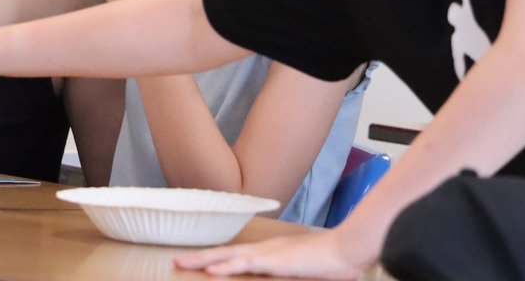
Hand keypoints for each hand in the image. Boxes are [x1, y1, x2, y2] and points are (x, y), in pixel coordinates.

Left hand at [174, 228, 371, 278]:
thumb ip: (285, 274)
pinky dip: (228, 267)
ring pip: (229, 257)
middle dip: (199, 257)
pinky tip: (212, 270)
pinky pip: (247, 265)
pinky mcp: (276, 261)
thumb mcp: (300, 272)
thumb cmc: (330, 263)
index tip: (195, 262)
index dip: (214, 257)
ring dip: (205, 260)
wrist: (348, 250)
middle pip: (225, 253)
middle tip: (176, 260)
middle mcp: (265, 249)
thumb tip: (275, 275)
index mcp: (270, 252)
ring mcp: (269, 254)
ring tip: (182, 262)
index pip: (235, 255)